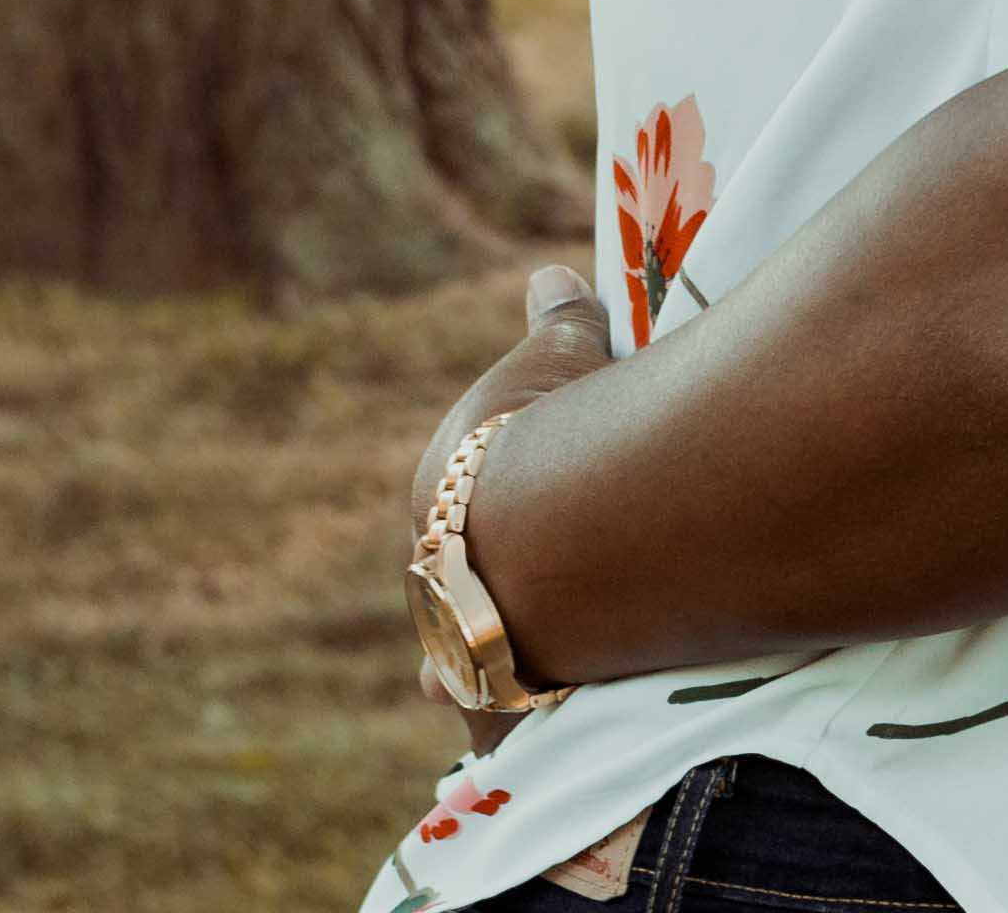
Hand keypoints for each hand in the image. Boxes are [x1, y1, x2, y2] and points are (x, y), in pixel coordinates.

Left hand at [407, 262, 617, 749]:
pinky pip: (516, 727)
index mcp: (439, 507)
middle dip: (471, 616)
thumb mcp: (560, 362)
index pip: (446, 528)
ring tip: (530, 685)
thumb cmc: (564, 431)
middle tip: (505, 623)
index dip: (470, 536)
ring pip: (470, 680)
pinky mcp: (512, 712)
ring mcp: (468, 657)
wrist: (571, 525)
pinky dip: (535, 727)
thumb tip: (550, 273)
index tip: (490, 544)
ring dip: (493, 681)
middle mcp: (436, 589)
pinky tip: (557, 733)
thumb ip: (556, 325)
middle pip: (450, 611)